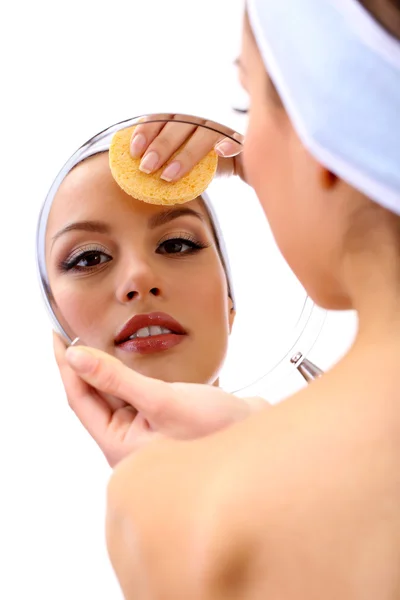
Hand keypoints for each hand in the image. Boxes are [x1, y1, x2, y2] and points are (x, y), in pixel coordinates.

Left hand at [54, 334, 266, 466]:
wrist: (259, 435)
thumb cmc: (216, 430)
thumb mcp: (161, 401)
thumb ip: (116, 379)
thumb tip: (76, 358)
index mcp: (120, 447)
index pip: (81, 399)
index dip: (66, 367)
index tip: (57, 337)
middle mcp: (129, 441)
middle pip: (96, 396)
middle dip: (85, 364)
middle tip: (73, 331)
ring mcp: (146, 430)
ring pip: (116, 392)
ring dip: (108, 367)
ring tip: (96, 340)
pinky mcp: (162, 418)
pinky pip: (135, 392)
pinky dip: (129, 373)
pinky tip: (128, 357)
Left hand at [130, 114, 245, 181]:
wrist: (253, 167)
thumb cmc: (213, 164)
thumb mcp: (188, 160)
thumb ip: (169, 159)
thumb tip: (141, 168)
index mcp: (188, 117)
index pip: (164, 117)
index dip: (147, 130)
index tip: (135, 150)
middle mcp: (207, 117)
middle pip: (182, 124)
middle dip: (161, 146)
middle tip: (147, 167)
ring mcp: (228, 126)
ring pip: (205, 133)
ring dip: (186, 153)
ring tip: (170, 175)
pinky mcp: (248, 140)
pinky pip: (240, 139)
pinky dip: (230, 143)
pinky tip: (221, 151)